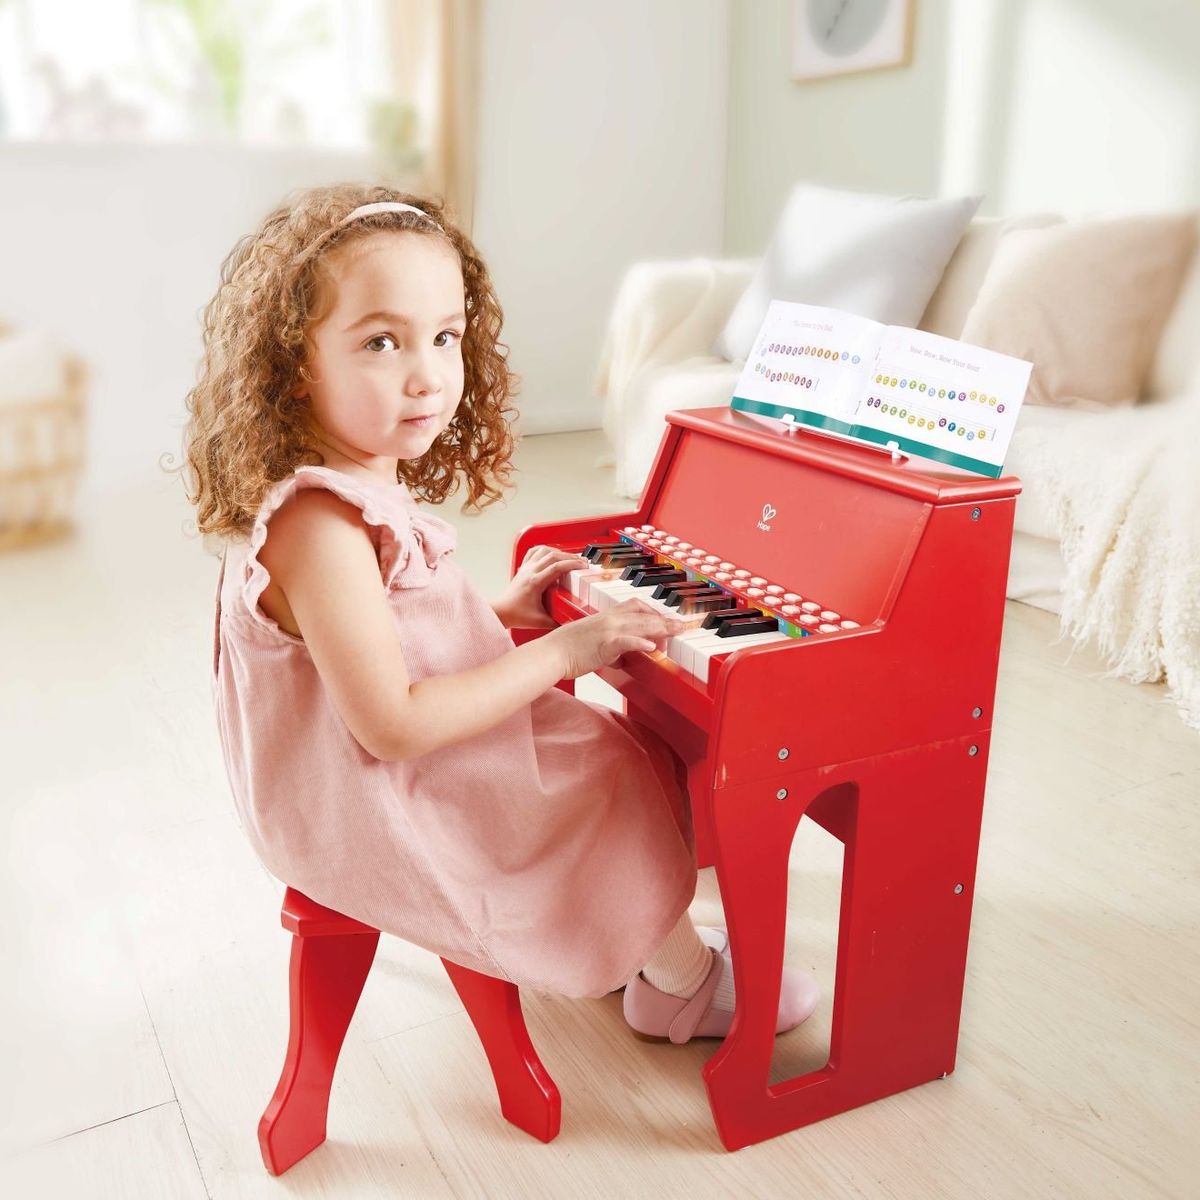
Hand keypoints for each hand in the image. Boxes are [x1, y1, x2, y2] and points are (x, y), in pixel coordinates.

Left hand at [494, 545, 590, 629]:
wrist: (502, 612)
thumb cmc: (517, 615)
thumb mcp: (541, 622)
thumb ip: (559, 622)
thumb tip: (574, 620)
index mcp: (535, 582)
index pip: (557, 567)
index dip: (572, 564)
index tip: (583, 566)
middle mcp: (530, 572)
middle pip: (553, 555)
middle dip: (570, 557)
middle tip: (581, 562)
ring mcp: (526, 568)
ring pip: (544, 550)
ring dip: (559, 551)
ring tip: (569, 558)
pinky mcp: (523, 568)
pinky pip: (534, 551)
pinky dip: (545, 549)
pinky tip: (552, 553)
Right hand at [546, 598, 688, 679]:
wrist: (552, 653)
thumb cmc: (568, 650)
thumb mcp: (593, 643)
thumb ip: (611, 647)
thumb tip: (622, 657)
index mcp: (607, 616)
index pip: (636, 606)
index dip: (655, 611)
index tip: (668, 619)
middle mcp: (609, 619)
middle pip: (643, 614)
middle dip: (665, 620)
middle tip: (682, 625)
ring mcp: (607, 630)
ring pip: (640, 625)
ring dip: (661, 628)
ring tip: (676, 632)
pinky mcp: (604, 644)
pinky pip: (626, 640)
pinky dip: (640, 642)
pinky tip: (652, 646)